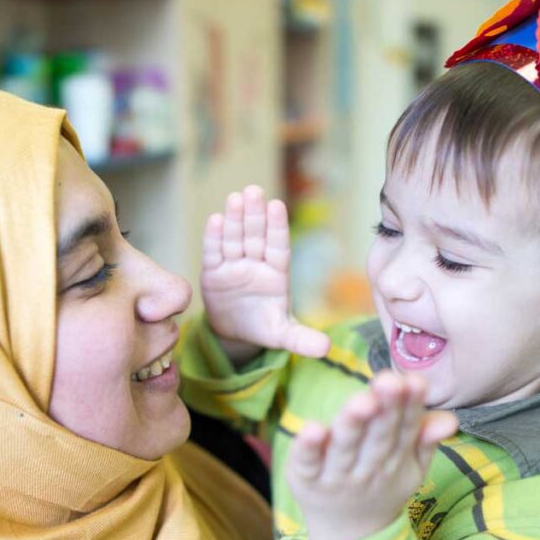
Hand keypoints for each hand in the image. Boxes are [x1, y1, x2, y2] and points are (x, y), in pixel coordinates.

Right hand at [202, 185, 329, 365]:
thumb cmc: (264, 326)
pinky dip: (214, 237)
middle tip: (253, 191)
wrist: (236, 332)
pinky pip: (213, 253)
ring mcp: (234, 265)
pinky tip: (215, 219)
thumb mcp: (283, 334)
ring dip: (234, 218)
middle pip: (255, 236)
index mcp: (276, 273)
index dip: (277, 227)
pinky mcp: (213, 272)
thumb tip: (327, 349)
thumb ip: (302, 339)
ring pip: (235, 238)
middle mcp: (256, 263)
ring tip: (234, 198)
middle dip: (254, 214)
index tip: (277, 206)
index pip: (278, 246)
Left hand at [284, 371, 458, 539]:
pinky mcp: (306, 479)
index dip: (410, 405)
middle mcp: (367, 467)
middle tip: (389, 381)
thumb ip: (426, 439)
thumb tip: (451, 419)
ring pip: (346, 447)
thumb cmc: (381, 485)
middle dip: (384, 409)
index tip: (414, 381)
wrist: (349, 535)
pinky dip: (309, 447)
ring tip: (361, 400)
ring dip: (353, 424)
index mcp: (395, 458)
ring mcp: (336, 475)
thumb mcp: (410, 466)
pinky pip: (309, 462)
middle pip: (378, 437)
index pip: (404, 428)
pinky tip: (312, 428)